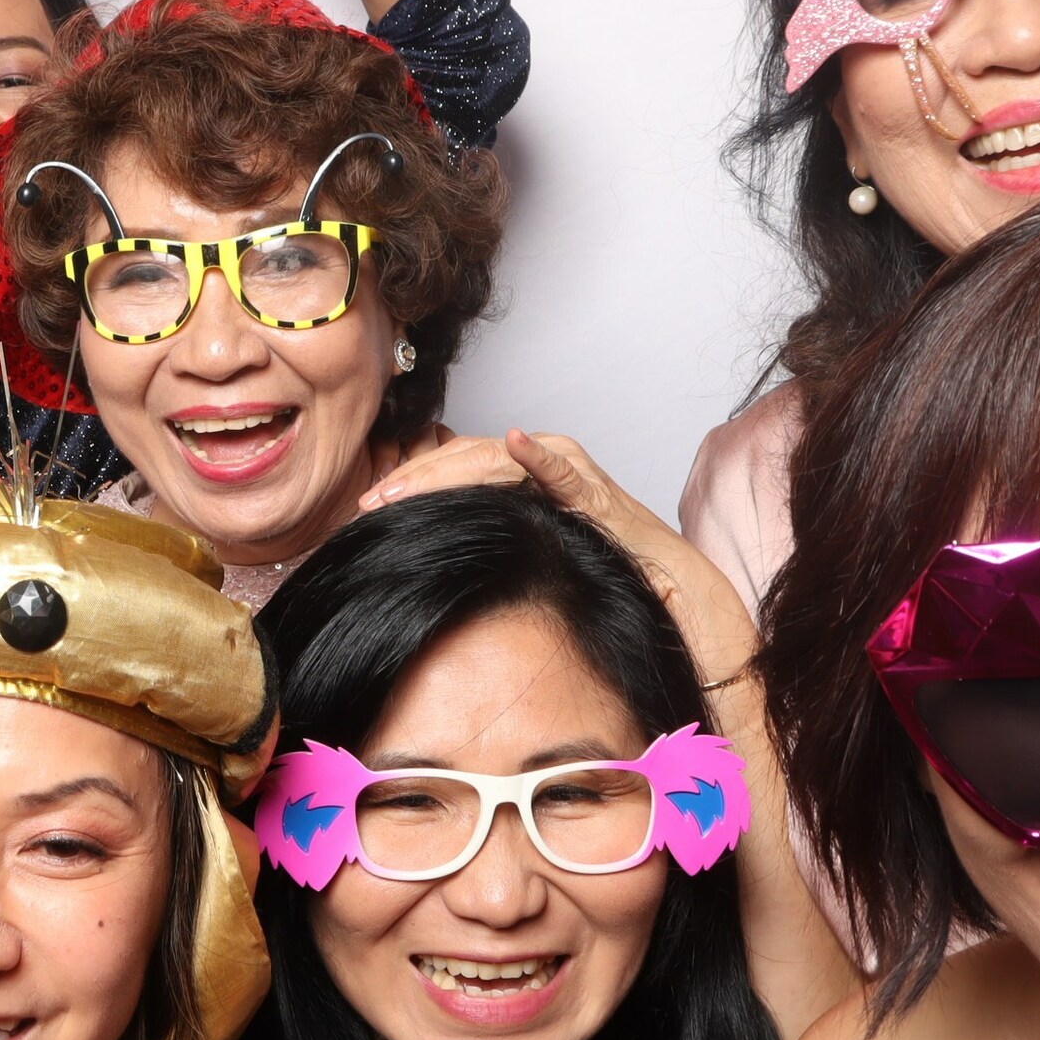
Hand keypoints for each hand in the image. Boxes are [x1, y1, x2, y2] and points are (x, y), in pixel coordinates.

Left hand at [365, 430, 759, 686]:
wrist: (672, 597)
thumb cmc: (599, 579)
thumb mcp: (525, 560)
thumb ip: (487, 544)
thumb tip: (421, 559)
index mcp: (522, 479)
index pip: (454, 469)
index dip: (410, 484)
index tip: (366, 510)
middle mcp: (544, 465)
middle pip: (465, 458)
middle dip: (415, 479)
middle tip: (371, 503)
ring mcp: (573, 475)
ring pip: (498, 459)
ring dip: (449, 469)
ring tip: (407, 485)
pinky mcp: (601, 495)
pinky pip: (567, 470)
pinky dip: (542, 455)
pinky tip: (518, 442)